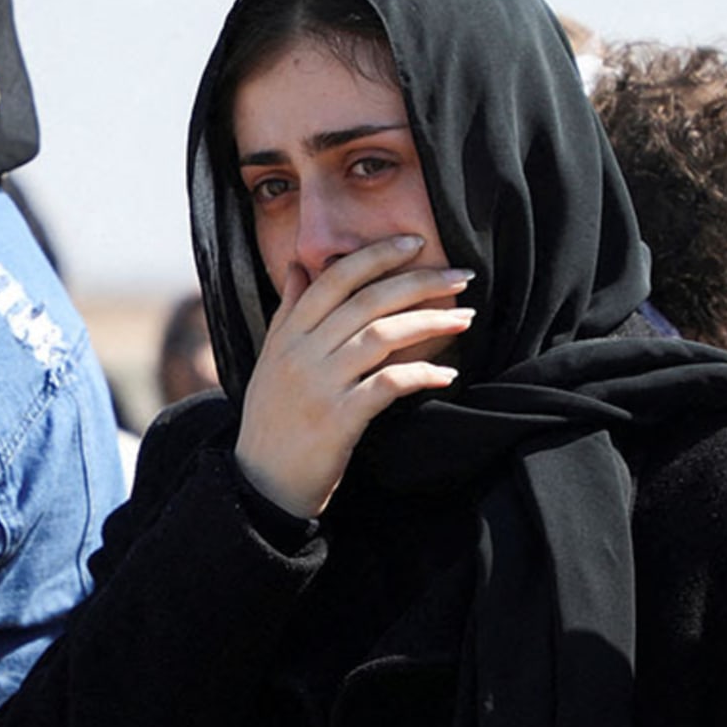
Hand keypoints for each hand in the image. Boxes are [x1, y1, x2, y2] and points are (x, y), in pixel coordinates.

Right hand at [234, 235, 473, 517]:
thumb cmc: (273, 419)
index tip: (415, 243)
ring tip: (465, 319)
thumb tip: (300, 266)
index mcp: (288, 334)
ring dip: (429, 323)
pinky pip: (388, 385)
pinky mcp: (339, 419)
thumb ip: (289, 312)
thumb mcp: (271, 360)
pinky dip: (421, 375)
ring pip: (381, 336)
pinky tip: (447, 374)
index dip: (376, 255)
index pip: (334, 277)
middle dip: (419, 281)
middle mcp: (302, 353)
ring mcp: (320, 385)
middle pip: (366, 300)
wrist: (260, 483)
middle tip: (461, 275)